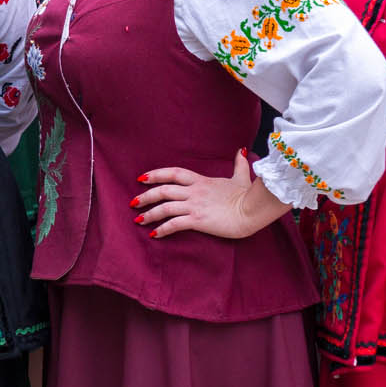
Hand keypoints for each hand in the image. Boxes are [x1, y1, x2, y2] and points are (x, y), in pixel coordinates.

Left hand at [133, 151, 289, 239]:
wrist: (252, 210)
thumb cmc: (247, 196)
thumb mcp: (241, 177)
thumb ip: (238, 165)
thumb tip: (240, 151)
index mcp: (201, 181)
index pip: (174, 173)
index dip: (156, 174)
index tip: (142, 177)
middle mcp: (195, 192)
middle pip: (163, 190)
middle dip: (146, 196)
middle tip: (133, 202)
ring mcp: (195, 206)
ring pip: (165, 207)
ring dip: (149, 214)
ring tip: (138, 220)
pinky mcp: (198, 220)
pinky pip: (174, 224)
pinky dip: (162, 229)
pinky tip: (154, 234)